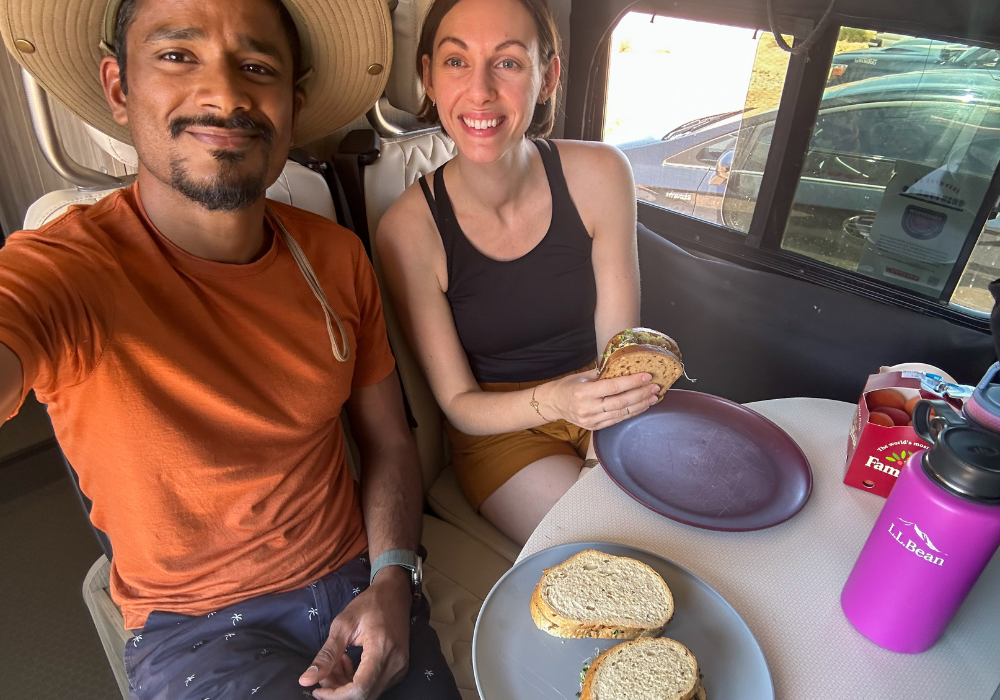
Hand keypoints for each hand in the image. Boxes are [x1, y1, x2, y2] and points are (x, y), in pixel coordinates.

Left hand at [299, 567, 411, 698]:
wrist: (395, 593)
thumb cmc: (369, 604)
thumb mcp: (343, 624)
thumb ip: (326, 655)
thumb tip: (305, 680)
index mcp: (382, 649)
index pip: (359, 690)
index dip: (336, 696)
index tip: (317, 689)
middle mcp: (395, 663)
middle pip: (363, 695)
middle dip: (338, 690)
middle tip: (324, 673)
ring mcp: (400, 668)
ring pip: (368, 693)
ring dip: (346, 686)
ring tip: (336, 663)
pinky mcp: (400, 669)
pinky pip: (375, 686)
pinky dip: (356, 681)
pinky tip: (348, 664)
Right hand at [537, 370, 659, 429]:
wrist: (553, 404)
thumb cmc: (568, 386)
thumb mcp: (583, 376)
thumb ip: (603, 373)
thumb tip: (626, 366)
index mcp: (584, 392)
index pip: (613, 387)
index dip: (632, 382)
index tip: (646, 376)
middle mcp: (587, 408)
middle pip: (621, 402)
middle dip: (641, 394)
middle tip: (655, 387)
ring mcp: (591, 420)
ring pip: (621, 413)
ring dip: (640, 405)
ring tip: (653, 397)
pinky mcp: (595, 427)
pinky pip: (617, 420)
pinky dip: (631, 413)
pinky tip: (641, 406)